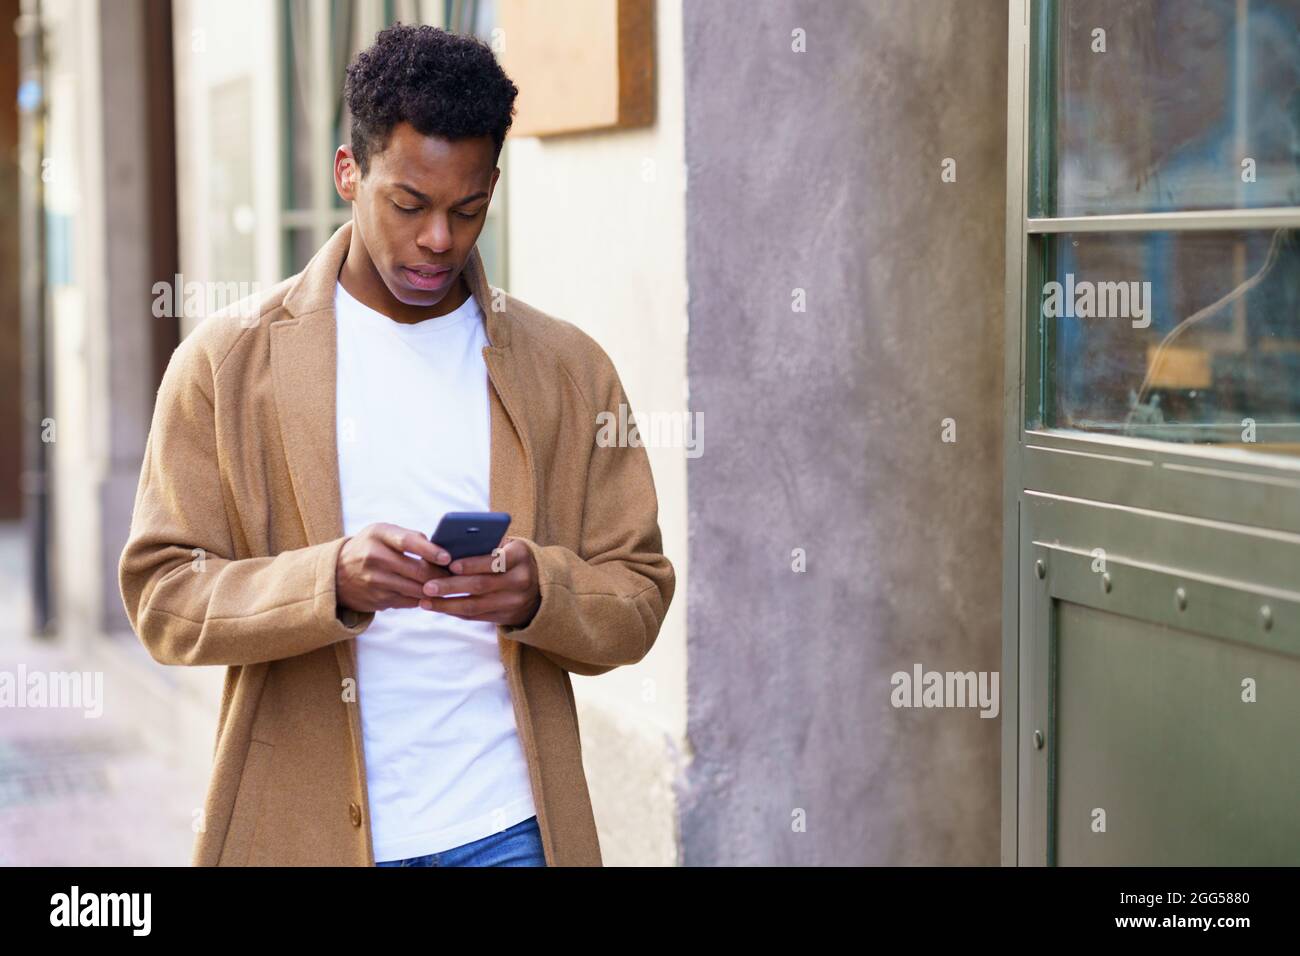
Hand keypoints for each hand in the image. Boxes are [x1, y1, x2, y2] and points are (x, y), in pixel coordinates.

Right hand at [336, 523, 452, 612]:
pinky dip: (423, 599)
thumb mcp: (382, 533)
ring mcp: (374, 582)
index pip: (408, 542)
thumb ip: (409, 537)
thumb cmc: (370, 547)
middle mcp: (374, 558)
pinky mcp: (378, 600)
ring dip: (435, 590)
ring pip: (415, 589)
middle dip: (440, 575)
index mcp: (377, 535)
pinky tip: (433, 596)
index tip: (448, 558)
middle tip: (457, 575)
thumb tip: (441, 549)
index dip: (430, 551)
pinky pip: (409, 602)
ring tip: (450, 586)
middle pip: (416, 571)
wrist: (337, 573)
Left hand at [419, 537, 540, 626]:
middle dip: (451, 587)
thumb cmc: (512, 558)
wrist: (541, 585)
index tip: (450, 565)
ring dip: (447, 604)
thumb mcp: (508, 546)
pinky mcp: (507, 617)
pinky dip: (455, 612)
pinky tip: (439, 608)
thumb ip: (486, 545)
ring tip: (426, 601)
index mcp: (520, 556)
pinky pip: (476, 616)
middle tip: (427, 586)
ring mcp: (514, 601)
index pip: (495, 560)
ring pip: (476, 605)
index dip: (473, 564)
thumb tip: (450, 546)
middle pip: (481, 585)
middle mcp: (520, 580)